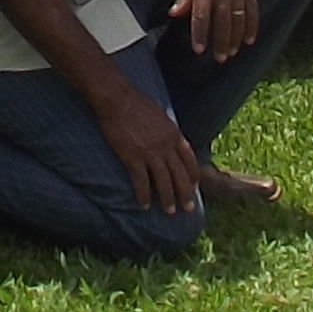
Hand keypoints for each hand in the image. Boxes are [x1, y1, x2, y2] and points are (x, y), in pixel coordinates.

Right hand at [95, 75, 202, 213]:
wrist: (118, 99)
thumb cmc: (137, 104)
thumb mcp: (162, 116)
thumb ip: (169, 131)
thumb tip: (172, 141)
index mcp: (174, 135)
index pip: (189, 161)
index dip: (193, 176)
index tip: (194, 187)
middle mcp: (166, 146)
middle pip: (180, 175)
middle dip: (186, 194)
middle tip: (188, 209)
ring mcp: (150, 153)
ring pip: (164, 182)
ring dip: (168, 199)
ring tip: (169, 211)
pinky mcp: (133, 158)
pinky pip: (141, 182)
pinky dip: (144, 196)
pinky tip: (144, 206)